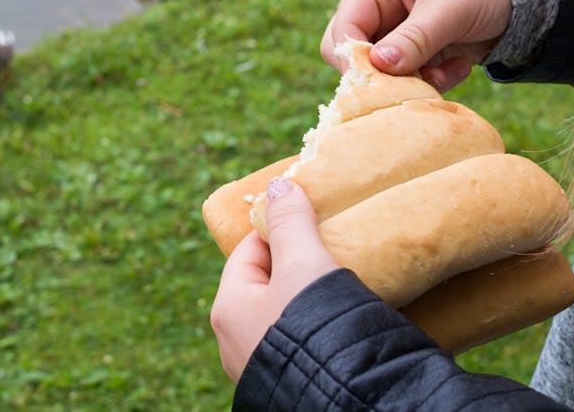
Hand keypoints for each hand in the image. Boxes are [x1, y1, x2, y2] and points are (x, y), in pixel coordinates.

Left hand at [210, 177, 338, 381]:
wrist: (344, 399)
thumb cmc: (315, 324)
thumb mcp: (303, 262)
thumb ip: (289, 221)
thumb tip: (278, 183)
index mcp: (228, 306)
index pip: (249, 249)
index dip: (280, 227)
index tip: (311, 215)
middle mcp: (234, 338)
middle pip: (265, 281)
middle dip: (296, 260)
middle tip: (330, 245)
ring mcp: (258, 361)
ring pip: (282, 309)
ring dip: (308, 291)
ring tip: (341, 277)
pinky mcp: (285, 377)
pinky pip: (296, 335)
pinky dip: (315, 318)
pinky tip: (341, 314)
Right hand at [320, 0, 511, 91]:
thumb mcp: (450, 7)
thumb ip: (414, 38)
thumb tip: (378, 66)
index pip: (345, 24)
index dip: (352, 55)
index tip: (372, 82)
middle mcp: (379, 6)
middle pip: (349, 51)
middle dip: (377, 72)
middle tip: (406, 83)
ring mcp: (395, 30)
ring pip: (377, 70)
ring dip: (408, 80)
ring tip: (445, 73)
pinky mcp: (413, 51)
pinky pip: (404, 78)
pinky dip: (429, 81)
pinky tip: (458, 67)